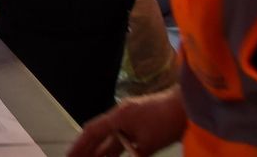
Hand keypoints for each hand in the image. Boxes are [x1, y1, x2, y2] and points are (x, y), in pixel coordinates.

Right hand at [67, 89, 185, 156]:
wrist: (188, 105)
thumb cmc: (167, 122)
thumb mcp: (148, 145)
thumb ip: (134, 156)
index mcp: (118, 117)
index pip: (92, 132)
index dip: (79, 145)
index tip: (68, 156)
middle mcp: (121, 115)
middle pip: (99, 134)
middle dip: (87, 149)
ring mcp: (131, 117)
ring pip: (110, 137)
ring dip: (101, 150)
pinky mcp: (141, 121)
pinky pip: (122, 136)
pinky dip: (115, 148)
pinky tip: (112, 156)